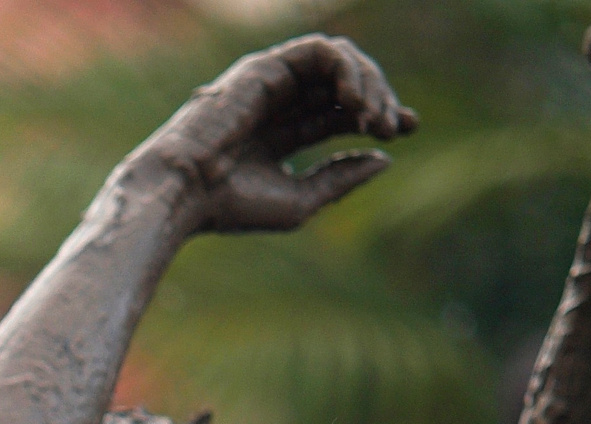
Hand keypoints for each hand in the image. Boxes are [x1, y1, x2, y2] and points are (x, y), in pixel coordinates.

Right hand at [139, 35, 415, 233]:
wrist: (184, 192)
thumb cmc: (231, 206)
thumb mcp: (301, 201)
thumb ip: (340, 178)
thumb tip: (385, 158)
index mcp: (282, 134)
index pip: (342, 113)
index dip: (381, 113)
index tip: (407, 128)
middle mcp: (278, 104)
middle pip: (345, 85)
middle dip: (380, 99)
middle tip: (391, 127)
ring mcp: (270, 84)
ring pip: (338, 60)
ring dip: (367, 82)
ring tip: (372, 115)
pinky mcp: (263, 69)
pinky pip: (319, 51)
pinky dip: (346, 69)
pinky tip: (353, 100)